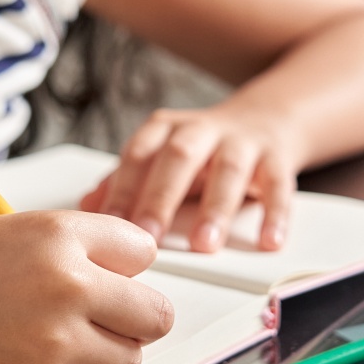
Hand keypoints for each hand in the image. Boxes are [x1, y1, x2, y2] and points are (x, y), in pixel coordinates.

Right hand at [0, 210, 172, 363]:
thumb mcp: (4, 234)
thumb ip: (63, 250)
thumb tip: (110, 273)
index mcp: (59, 232)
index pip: (142, 250)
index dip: (124, 266)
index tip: (108, 273)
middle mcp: (68, 283)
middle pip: (154, 312)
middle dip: (134, 316)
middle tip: (105, 315)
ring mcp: (54, 338)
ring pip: (129, 357)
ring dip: (106, 351)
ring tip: (63, 338)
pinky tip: (19, 354)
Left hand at [79, 107, 298, 252]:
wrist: (266, 119)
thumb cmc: (203, 149)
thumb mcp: (160, 157)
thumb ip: (125, 181)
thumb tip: (84, 209)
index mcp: (166, 130)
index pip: (138, 155)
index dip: (123, 189)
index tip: (111, 226)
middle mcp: (202, 130)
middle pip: (179, 156)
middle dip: (162, 196)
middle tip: (149, 236)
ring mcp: (242, 142)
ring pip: (229, 169)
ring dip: (216, 208)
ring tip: (205, 244)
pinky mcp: (277, 157)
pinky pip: (279, 184)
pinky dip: (275, 213)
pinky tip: (268, 241)